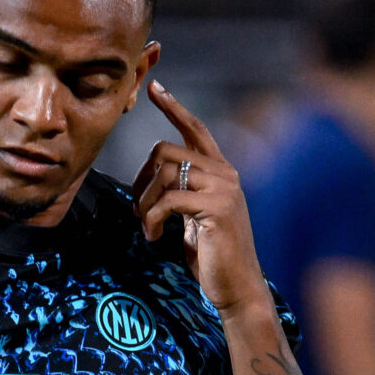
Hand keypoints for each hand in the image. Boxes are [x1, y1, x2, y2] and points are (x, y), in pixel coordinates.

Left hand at [133, 79, 265, 315]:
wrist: (237, 287)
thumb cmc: (211, 256)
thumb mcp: (192, 217)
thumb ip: (181, 193)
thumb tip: (151, 180)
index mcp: (221, 171)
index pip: (196, 129)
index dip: (174, 107)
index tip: (154, 88)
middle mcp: (225, 173)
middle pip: (165, 150)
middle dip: (141, 179)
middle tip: (137, 208)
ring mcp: (223, 189)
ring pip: (164, 173)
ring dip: (143, 203)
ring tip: (145, 226)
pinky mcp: (216, 208)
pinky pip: (167, 200)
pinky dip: (150, 219)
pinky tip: (152, 237)